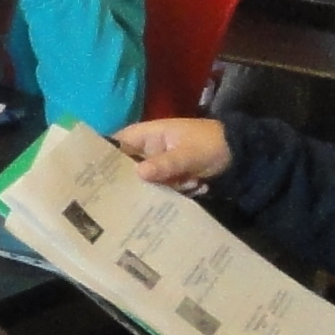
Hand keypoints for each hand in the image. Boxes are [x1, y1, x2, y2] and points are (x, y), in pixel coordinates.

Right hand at [114, 116, 230, 189]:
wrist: (241, 156)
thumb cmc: (212, 145)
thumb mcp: (189, 154)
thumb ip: (165, 163)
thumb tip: (138, 173)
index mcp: (148, 135)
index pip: (117, 142)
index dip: (103, 156)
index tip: (92, 176)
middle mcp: (148, 150)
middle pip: (125, 167)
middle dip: (124, 182)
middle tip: (115, 199)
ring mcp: (158, 166)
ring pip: (141, 182)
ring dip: (147, 191)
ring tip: (157, 196)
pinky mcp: (168, 180)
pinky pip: (156, 190)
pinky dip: (161, 196)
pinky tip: (168, 200)